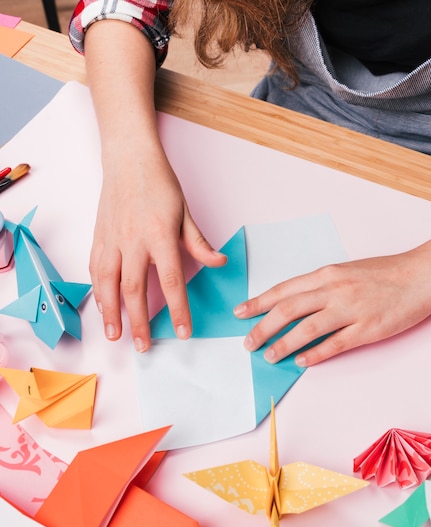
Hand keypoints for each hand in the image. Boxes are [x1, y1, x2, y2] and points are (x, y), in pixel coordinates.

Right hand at [90, 146, 225, 351]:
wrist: (128, 158)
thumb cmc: (159, 183)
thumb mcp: (185, 211)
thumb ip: (199, 241)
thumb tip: (219, 263)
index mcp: (159, 235)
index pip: (171, 281)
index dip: (178, 310)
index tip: (183, 332)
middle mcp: (133, 241)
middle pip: (134, 290)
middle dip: (140, 322)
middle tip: (144, 347)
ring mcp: (111, 240)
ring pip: (108, 284)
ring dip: (111, 313)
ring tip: (115, 336)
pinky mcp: (98, 237)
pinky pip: (95, 270)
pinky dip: (98, 292)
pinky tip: (102, 307)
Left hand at [234, 251, 430, 365]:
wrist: (422, 275)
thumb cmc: (384, 273)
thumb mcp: (345, 271)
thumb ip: (320, 287)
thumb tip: (293, 304)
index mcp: (327, 275)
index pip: (283, 290)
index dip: (258, 302)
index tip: (239, 313)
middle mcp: (334, 290)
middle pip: (288, 310)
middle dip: (262, 327)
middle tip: (247, 343)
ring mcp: (351, 310)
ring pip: (307, 329)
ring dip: (283, 344)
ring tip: (268, 356)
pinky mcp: (368, 329)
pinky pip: (335, 344)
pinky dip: (315, 354)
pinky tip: (300, 362)